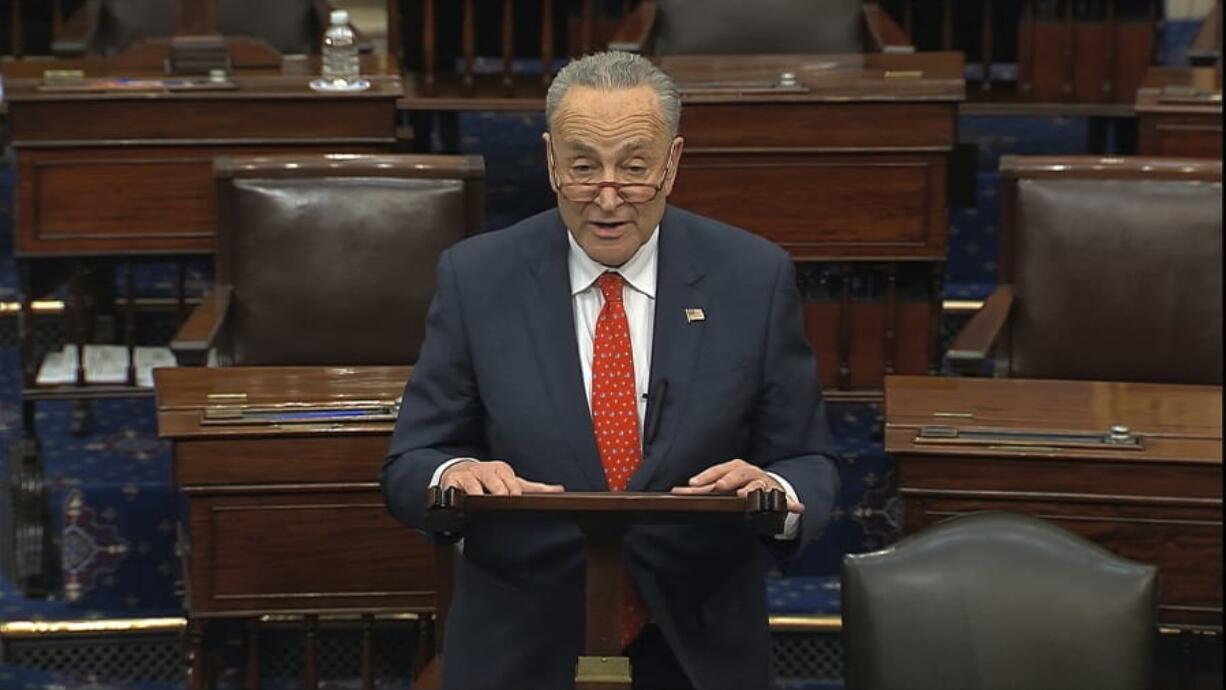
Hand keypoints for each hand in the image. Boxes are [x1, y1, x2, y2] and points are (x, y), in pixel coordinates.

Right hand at [441, 460, 563, 495]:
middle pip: (495, 483)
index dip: (514, 491)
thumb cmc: (490, 480)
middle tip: (502, 499)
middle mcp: (486, 471)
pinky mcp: (452, 482)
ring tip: (481, 501)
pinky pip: (455, 489)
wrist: (459, 473)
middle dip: (499, 491)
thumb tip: (559, 489)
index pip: (511, 482)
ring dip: (479, 493)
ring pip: (475, 486)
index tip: (517, 498)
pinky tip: (462, 502)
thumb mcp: (511, 482)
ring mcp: (469, 476)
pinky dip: (459, 495)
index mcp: (502, 471)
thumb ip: (534, 488)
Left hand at [671, 459, 804, 513]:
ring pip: (758, 484)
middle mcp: (749, 472)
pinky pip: (784, 500)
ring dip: (753, 489)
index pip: (719, 470)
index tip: (693, 484)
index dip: (706, 476)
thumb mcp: (722, 486)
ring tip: (746, 495)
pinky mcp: (777, 495)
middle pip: (738, 473)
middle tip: (719, 487)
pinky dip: (790, 504)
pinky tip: (796, 508)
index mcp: (734, 468)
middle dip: (728, 480)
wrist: (769, 487)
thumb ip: (703, 489)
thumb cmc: (740, 486)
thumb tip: (675, 492)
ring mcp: (764, 483)